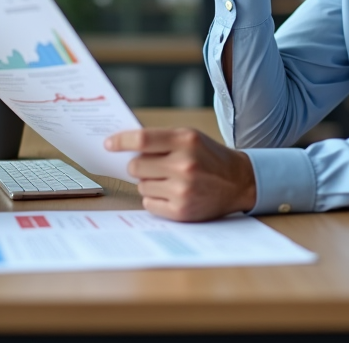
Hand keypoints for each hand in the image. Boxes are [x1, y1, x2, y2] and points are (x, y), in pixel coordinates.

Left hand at [104, 128, 256, 220]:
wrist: (239, 182)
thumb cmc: (210, 157)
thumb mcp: (191, 138)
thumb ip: (162, 140)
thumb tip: (125, 147)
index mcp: (185, 141)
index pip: (142, 139)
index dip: (120, 141)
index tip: (108, 144)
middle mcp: (184, 165)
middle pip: (135, 166)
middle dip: (138, 166)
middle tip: (151, 166)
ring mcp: (182, 190)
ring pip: (141, 186)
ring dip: (149, 183)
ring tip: (170, 180)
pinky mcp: (181, 210)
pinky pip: (148, 203)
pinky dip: (155, 199)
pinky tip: (172, 194)